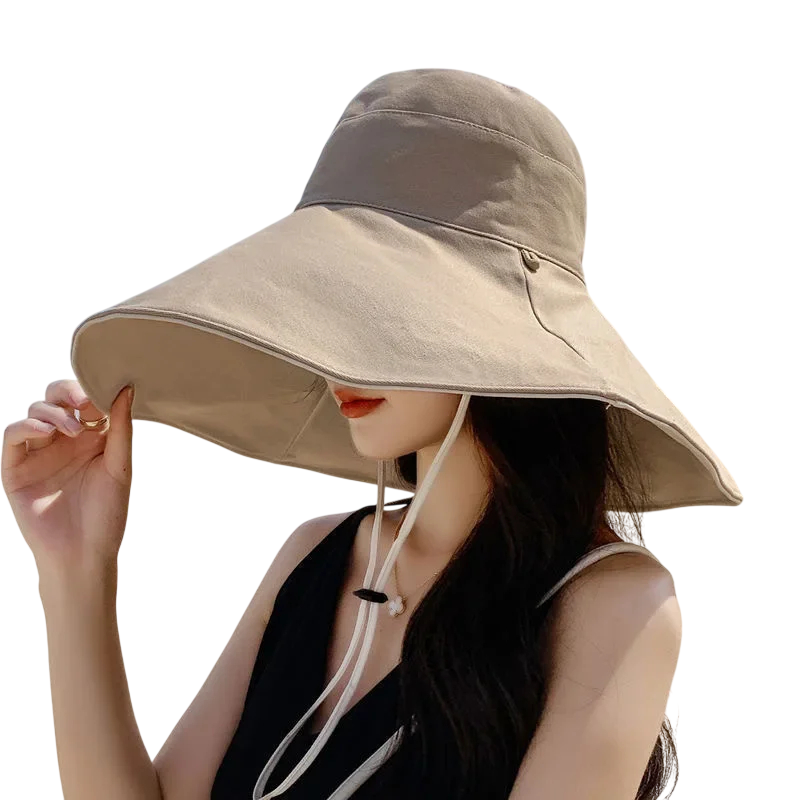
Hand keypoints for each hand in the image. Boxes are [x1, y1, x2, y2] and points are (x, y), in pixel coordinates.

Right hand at [2, 378, 134, 580]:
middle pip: (56, 397)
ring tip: (72, 430)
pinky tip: (47, 433)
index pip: (86, 400)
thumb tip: (126, 388)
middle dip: (67, 392)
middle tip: (83, 403)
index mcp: (92, 438)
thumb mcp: (120, 467)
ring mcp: (39, 452)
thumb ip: (121, 428)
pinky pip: (13, 435)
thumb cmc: (106, 514)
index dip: (92, 391)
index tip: (104, 393)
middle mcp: (64, 441)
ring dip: (52, 412)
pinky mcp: (16, 468)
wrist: (82, 553)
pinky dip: (27, 426)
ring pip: (35, 411)